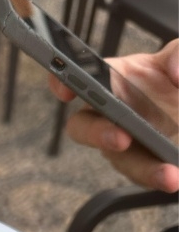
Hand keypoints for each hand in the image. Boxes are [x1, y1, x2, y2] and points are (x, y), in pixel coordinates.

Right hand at [48, 39, 178, 192]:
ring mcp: (124, 141)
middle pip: (84, 127)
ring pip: (119, 160)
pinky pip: (141, 175)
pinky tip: (174, 175)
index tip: (67, 90)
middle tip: (121, 139)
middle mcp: (112, 112)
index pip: (81, 79)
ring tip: (167, 174)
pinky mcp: (142, 164)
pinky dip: (157, 177)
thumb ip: (177, 55)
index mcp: (116, 79)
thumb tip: (175, 71)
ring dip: (142, 169)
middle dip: (97, 134)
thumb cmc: (178, 83)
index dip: (64, 82)